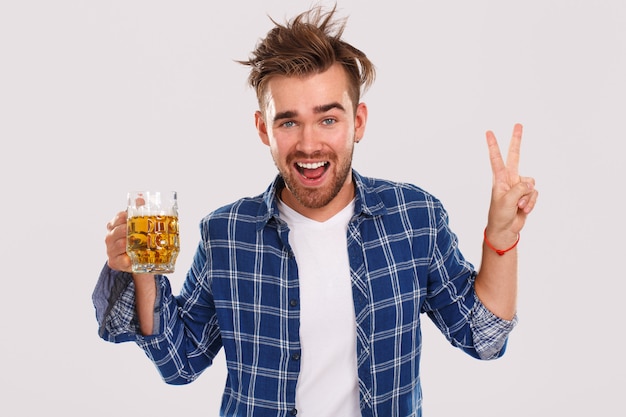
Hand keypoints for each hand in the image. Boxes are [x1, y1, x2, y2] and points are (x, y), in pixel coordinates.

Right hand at [105, 211, 132, 271]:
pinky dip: (125, 260)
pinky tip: (130, 260)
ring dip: (126, 244)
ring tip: (134, 244)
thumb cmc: (134, 238)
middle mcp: (110, 237)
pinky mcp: (115, 262)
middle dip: (124, 230)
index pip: (118, 218)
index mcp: (114, 225)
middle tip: (135, 230)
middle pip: (116, 231)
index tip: (130, 216)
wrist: (135, 258)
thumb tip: (140, 199)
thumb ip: (137, 211)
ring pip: (117, 245)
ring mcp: (111, 250)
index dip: (124, 217)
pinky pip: (119, 260)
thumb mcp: (136, 225)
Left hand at [485, 123, 537, 245]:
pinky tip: (523, 209)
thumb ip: (520, 188)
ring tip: (518, 206)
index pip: (496, 158)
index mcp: (500, 179)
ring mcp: (519, 186)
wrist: (505, 230)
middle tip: (518, 124)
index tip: (488, 132)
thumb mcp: (507, 200)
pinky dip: (531, 203)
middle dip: (517, 140)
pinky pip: (534, 194)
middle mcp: (510, 179)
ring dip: (527, 197)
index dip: (493, 145)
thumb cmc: (500, 215)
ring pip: (531, 183)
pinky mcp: (527, 195)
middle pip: (515, 156)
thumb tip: (530, 184)